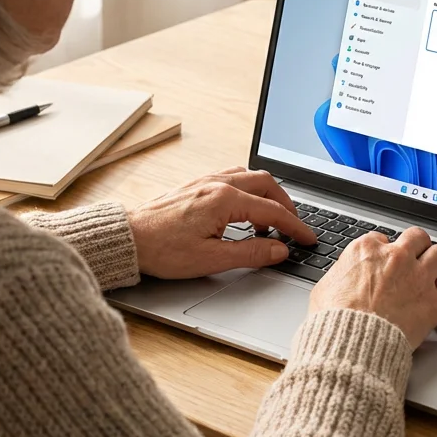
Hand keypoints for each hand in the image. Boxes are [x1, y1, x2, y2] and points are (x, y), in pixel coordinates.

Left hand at [128, 167, 317, 279]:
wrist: (129, 238)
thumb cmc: (162, 249)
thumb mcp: (211, 259)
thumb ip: (251, 253)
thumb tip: (279, 250)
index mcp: (224, 199)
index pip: (273, 211)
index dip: (295, 227)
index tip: (308, 239)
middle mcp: (217, 183)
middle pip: (266, 184)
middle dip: (285, 205)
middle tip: (293, 227)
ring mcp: (206, 180)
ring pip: (250, 177)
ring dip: (266, 196)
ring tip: (268, 223)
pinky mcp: (196, 184)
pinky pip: (233, 177)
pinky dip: (248, 191)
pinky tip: (243, 211)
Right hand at [309, 227, 436, 348]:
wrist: (350, 341)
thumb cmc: (334, 318)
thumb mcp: (325, 287)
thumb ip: (341, 274)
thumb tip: (344, 277)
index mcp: (367, 250)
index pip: (382, 238)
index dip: (384, 251)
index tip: (385, 262)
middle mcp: (396, 257)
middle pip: (417, 237)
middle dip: (417, 247)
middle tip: (416, 260)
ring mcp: (418, 277)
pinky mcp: (433, 302)